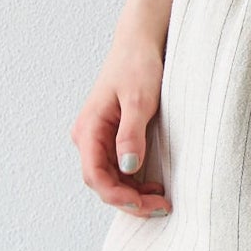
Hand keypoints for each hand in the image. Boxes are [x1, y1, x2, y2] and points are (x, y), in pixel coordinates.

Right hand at [71, 25, 172, 216]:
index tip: (145, 203)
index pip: (95, 176)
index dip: (118, 196)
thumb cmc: (137, 66)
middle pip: (102, 183)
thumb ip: (131, 135)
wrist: (139, 43)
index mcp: (89, 129)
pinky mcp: (112, 138)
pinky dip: (135, 183)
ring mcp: (99, 139)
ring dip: (133, 195)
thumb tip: (127, 169)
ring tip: (161, 200)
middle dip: (129, 201)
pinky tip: (154, 186)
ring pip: (110, 179)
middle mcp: (88, 137)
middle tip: (161, 207)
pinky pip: (118, 169)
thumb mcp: (138, 100)